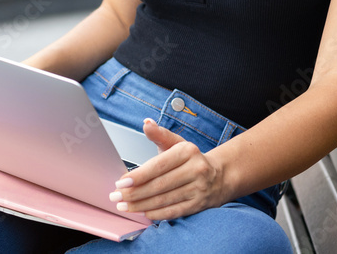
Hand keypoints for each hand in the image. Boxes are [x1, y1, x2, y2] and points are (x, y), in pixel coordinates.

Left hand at [108, 118, 224, 220]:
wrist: (220, 175)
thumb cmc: (191, 159)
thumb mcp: (177, 143)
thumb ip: (159, 134)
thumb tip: (146, 124)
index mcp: (187, 151)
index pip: (158, 165)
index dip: (138, 175)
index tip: (121, 182)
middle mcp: (196, 170)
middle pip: (160, 185)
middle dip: (135, 193)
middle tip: (116, 197)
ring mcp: (199, 189)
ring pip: (165, 200)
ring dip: (141, 205)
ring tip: (124, 206)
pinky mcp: (199, 204)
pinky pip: (174, 211)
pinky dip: (156, 213)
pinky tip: (142, 213)